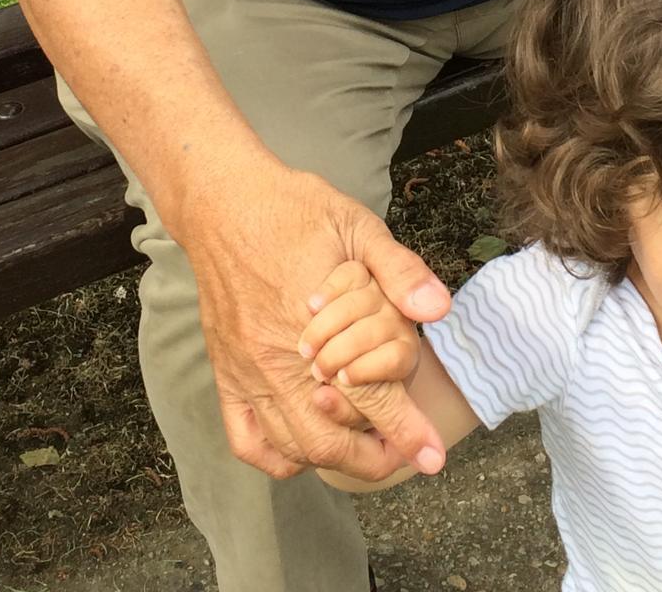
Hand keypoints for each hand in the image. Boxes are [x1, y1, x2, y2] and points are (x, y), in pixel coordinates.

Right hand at [177, 156, 449, 481]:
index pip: (368, 395)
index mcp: (317, 323)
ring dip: (331, 459)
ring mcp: (246, 371)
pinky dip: (277, 456)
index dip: (405, 431)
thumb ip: (398, 269)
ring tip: (363, 450)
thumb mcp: (357, 225)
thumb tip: (437, 308)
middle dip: (371, 458)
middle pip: (327, 439)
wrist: (225, 202)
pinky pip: (247, 439)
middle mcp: (278, 358)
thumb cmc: (295, 211)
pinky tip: (303, 445)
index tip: (430, 455)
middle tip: (399, 451)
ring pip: (291, 446)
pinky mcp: (225, 372)